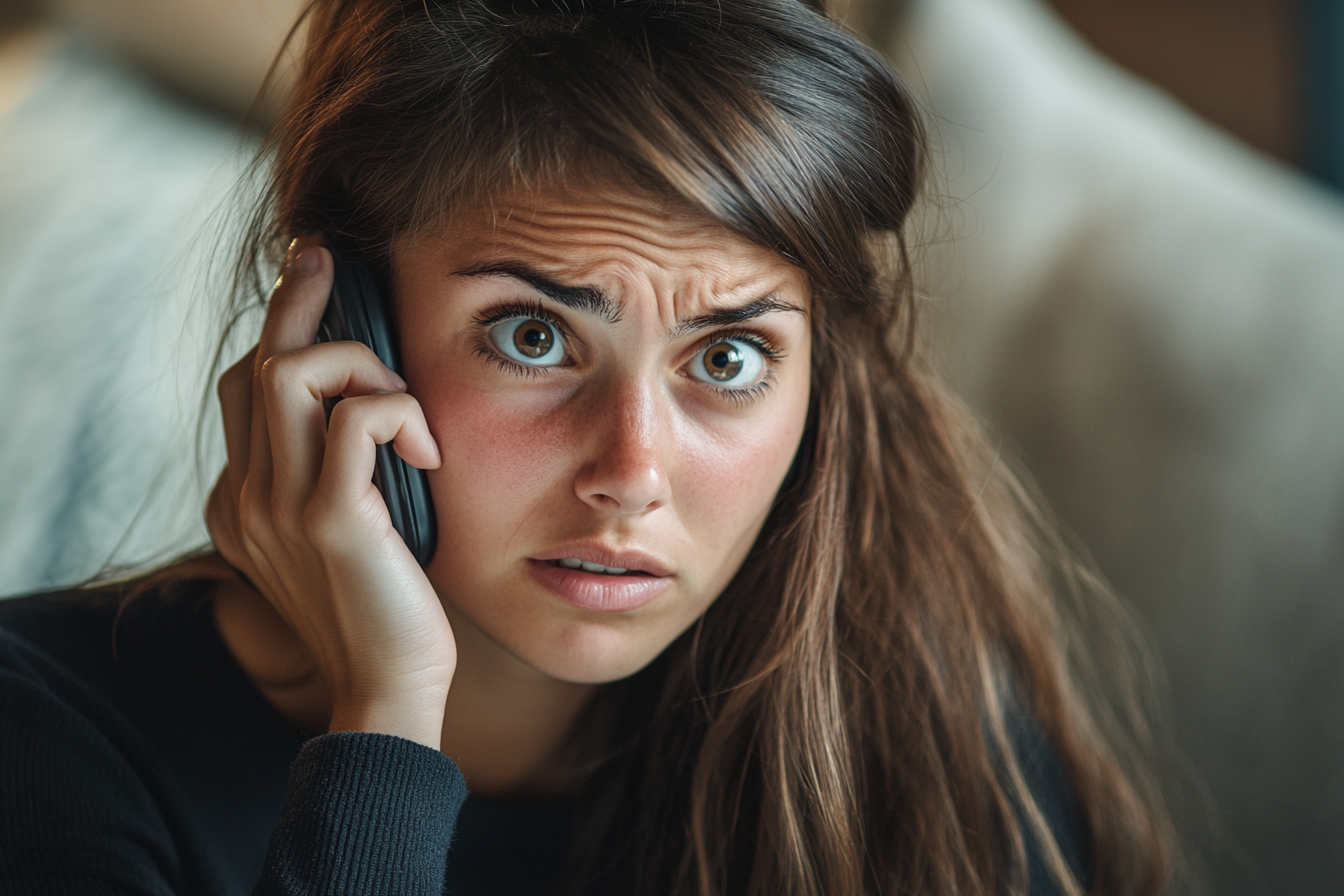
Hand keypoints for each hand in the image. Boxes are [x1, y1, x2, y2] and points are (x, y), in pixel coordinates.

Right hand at [206, 236, 452, 748]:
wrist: (391, 689)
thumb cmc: (387, 608)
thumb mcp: (352, 532)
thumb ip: (340, 476)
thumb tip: (372, 415)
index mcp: (245, 501)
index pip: (245, 389)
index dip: (281, 331)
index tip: (318, 285)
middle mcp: (247, 498)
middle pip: (258, 365)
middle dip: (298, 301)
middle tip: (329, 257)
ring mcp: (278, 508)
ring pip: (290, 374)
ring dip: (359, 363)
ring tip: (405, 403)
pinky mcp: (328, 520)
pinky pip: (354, 419)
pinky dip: (397, 412)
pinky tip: (428, 452)